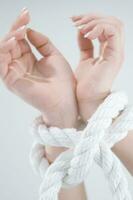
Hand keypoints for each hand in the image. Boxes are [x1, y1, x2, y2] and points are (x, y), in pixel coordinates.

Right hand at [0, 9, 77, 127]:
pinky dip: (4, 51)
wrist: (65, 101)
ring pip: (3, 51)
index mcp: (28, 60)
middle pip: (10, 42)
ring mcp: (13, 73)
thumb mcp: (54, 57)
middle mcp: (18, 65)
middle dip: (15, 29)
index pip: (19, 39)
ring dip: (9, 38)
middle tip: (24, 18)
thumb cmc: (63, 82)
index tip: (27, 14)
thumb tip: (29, 30)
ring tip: (20, 30)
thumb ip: (42, 43)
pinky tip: (13, 41)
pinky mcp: (10, 81)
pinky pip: (1, 63)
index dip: (21, 26)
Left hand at [71, 13, 123, 120]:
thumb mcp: (84, 60)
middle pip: (112, 22)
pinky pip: (112, 33)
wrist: (86, 101)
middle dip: (92, 17)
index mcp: (109, 50)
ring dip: (95, 21)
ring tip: (80, 27)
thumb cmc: (85, 85)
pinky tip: (85, 34)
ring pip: (114, 24)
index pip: (106, 26)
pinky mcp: (114, 57)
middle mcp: (115, 50)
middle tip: (76, 21)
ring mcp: (116, 53)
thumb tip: (81, 31)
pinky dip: (99, 28)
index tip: (74, 20)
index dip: (91, 19)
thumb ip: (85, 46)